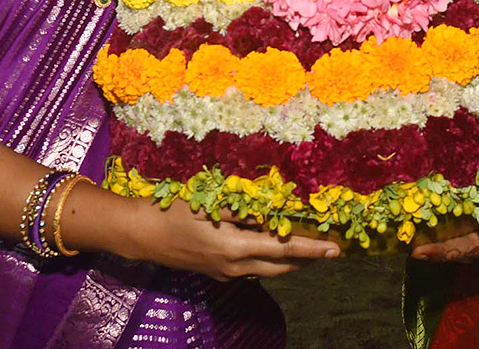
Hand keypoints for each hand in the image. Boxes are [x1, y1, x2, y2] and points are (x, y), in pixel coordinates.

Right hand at [130, 200, 338, 280]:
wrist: (145, 235)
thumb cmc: (176, 211)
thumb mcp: (213, 204)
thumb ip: (247, 210)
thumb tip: (276, 212)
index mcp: (236, 248)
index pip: (284, 249)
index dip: (312, 249)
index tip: (334, 249)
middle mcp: (235, 267)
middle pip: (282, 266)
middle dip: (308, 259)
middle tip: (328, 249)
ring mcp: (226, 274)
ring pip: (269, 270)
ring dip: (290, 260)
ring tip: (309, 248)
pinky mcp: (218, 274)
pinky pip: (253, 269)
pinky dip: (269, 259)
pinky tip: (273, 247)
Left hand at [409, 173, 478, 262]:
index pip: (471, 247)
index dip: (444, 251)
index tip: (418, 252)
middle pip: (460, 251)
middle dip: (433, 249)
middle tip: (403, 243)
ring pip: (463, 247)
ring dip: (439, 242)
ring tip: (410, 234)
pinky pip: (470, 238)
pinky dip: (451, 234)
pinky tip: (433, 224)